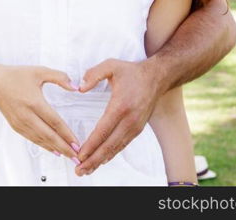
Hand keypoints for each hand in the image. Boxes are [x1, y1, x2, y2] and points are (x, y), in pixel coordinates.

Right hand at [0, 65, 80, 159]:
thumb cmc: (16, 75)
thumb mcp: (40, 71)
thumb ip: (59, 77)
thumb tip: (75, 87)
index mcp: (34, 102)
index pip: (54, 122)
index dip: (67, 134)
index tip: (77, 143)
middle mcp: (27, 115)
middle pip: (48, 135)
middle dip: (64, 147)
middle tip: (76, 156)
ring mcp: (20, 123)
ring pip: (41, 140)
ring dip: (55, 149)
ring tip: (68, 155)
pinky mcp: (16, 126)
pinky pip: (33, 139)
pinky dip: (44, 146)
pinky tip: (54, 150)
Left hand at [74, 58, 161, 175]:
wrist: (157, 77)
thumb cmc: (131, 72)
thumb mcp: (111, 65)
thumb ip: (93, 74)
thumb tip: (80, 87)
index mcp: (120, 106)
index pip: (102, 131)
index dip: (90, 145)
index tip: (79, 155)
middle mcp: (129, 120)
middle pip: (108, 145)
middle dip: (93, 160)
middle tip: (79, 170)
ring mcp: (135, 126)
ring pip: (116, 148)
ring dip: (100, 161)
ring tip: (86, 170)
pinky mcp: (137, 128)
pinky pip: (122, 145)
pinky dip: (111, 154)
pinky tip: (101, 161)